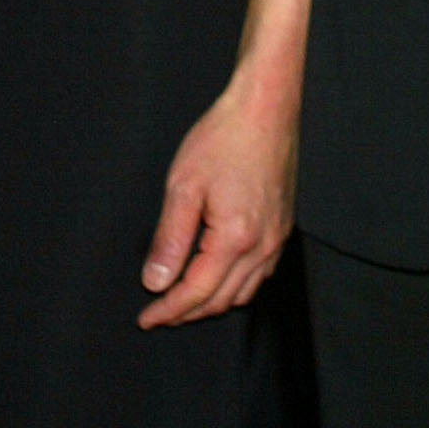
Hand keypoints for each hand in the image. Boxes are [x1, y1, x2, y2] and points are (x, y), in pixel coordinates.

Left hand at [138, 71, 296, 327]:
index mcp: (234, 238)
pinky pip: (261, 274)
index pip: (197, 292)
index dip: (168, 310)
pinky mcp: (282, 226)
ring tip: (184, 301)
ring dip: (212, 303)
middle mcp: (262, 244)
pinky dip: (237, 287)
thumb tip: (156, 281)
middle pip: (222, 300)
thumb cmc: (224, 138)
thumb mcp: (183, 186)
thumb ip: (170, 239)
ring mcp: (277, 237)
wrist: (265, 109)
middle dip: (188, 312)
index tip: (146, 318)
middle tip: (159, 313)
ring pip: (244, 292)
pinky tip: (219, 278)